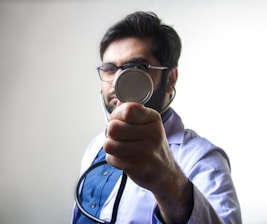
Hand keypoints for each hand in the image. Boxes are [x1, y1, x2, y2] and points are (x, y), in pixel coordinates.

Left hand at [104, 102, 192, 222]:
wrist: (164, 172)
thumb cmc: (152, 145)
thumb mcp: (148, 124)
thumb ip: (132, 113)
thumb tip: (117, 102)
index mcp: (153, 118)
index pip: (128, 110)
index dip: (117, 114)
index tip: (119, 119)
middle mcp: (152, 133)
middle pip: (113, 127)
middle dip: (112, 133)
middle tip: (120, 137)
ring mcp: (146, 151)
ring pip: (109, 144)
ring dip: (112, 147)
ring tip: (122, 148)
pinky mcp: (138, 166)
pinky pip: (111, 158)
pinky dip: (114, 159)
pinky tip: (126, 159)